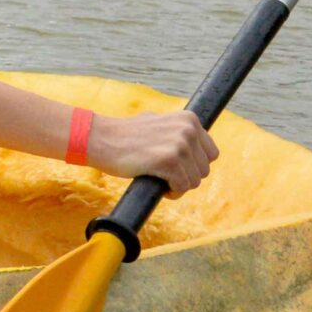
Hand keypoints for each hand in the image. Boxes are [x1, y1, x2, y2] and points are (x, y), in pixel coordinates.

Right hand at [86, 110, 217, 196]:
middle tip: (165, 174)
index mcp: (189, 119)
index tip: (176, 167)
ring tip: (159, 178)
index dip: (194, 164)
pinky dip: (171, 192)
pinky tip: (157, 183)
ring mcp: (180, 145)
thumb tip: (192, 142)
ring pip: (195, 181)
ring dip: (178, 185)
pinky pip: (182, 187)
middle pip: (204, 169)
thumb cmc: (125, 134)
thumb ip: (177, 130)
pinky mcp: (169, 161)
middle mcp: (188, 129)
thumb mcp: (158, 122)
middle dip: (186, 176)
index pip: (211, 153)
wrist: (101, 139)